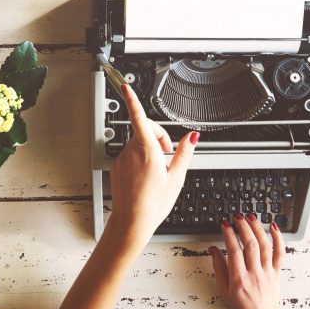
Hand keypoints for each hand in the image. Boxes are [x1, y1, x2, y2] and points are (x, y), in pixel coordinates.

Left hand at [107, 84, 198, 246]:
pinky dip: (139, 159)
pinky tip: (146, 176)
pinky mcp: (116, 167)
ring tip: (157, 171)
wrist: (132, 221)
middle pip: (144, 130)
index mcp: (147, 151)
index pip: (138, 117)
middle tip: (167, 155)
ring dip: (149, 149)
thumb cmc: (154, 203)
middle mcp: (131, 152)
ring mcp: (122, 160)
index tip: (125, 87)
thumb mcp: (176, 177)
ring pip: (137, 143)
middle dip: (158, 136)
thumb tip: (193, 136)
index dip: (132, 99)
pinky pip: (130, 155)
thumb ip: (184, 153)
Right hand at [209, 214, 284, 308]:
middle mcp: (255, 275)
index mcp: (239, 279)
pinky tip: (274, 227)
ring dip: (258, 228)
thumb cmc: (242, 307)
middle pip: (250, 245)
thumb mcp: (224, 290)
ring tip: (251, 217)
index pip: (234, 251)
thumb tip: (213, 250)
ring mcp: (268, 273)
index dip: (229, 235)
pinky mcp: (277, 273)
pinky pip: (280, 253)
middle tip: (237, 216)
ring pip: (265, 246)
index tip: (225, 224)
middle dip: (243, 227)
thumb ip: (218, 268)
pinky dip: (278, 239)